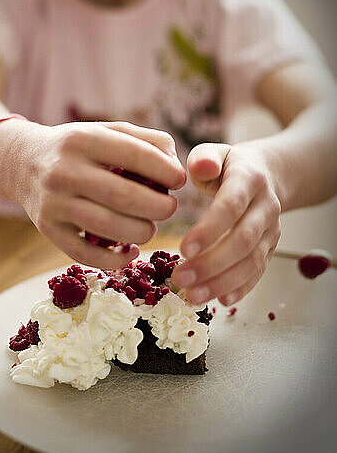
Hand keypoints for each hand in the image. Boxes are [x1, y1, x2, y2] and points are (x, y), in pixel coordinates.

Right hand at [0, 119, 185, 269]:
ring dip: (141, 232)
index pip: (133, 154)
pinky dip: (115, 259)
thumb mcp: (106, 131)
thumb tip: (176, 165)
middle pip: (123, 196)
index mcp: (83, 139)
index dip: (164, 170)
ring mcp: (53, 203)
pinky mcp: (48, 229)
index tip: (180, 181)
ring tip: (150, 227)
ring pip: (108, 227)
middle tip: (169, 208)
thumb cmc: (78, 148)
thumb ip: (146, 140)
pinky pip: (86, 253)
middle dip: (159, 206)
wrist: (22, 162)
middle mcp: (64, 171)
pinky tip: (130, 251)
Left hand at [172, 143, 280, 304]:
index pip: (231, 206)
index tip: (182, 249)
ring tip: (192, 295)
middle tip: (181, 278)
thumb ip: (204, 158)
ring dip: (222, 282)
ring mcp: (271, 230)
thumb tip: (200, 168)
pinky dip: (241, 288)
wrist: (266, 174)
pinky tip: (220, 300)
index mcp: (249, 179)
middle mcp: (265, 206)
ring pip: (251, 261)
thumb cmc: (228, 165)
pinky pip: (258, 271)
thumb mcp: (215, 153)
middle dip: (211, 263)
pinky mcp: (271, 248)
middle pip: (243, 240)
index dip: (209, 230)